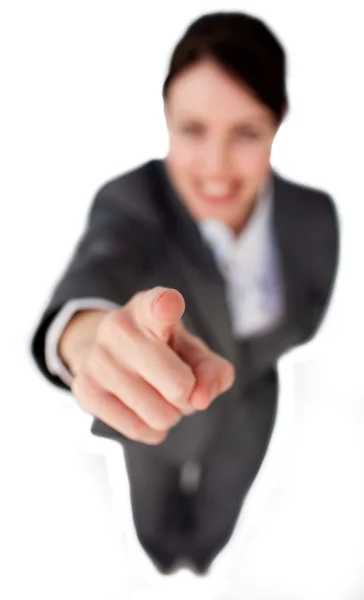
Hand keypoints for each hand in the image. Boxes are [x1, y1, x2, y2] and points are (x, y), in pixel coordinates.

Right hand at [71, 287, 235, 444]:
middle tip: (179, 385)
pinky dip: (151, 430)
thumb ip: (214, 372)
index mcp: (149, 308)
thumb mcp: (195, 352)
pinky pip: (136, 429)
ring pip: (159, 414)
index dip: (166, 306)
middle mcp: (119, 327)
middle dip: (188, 395)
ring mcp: (97, 358)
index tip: (170, 304)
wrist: (109, 354)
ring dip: (170, 415)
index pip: (158, 305)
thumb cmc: (164, 351)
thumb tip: (201, 399)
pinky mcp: (84, 389)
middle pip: (178, 385)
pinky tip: (145, 413)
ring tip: (159, 397)